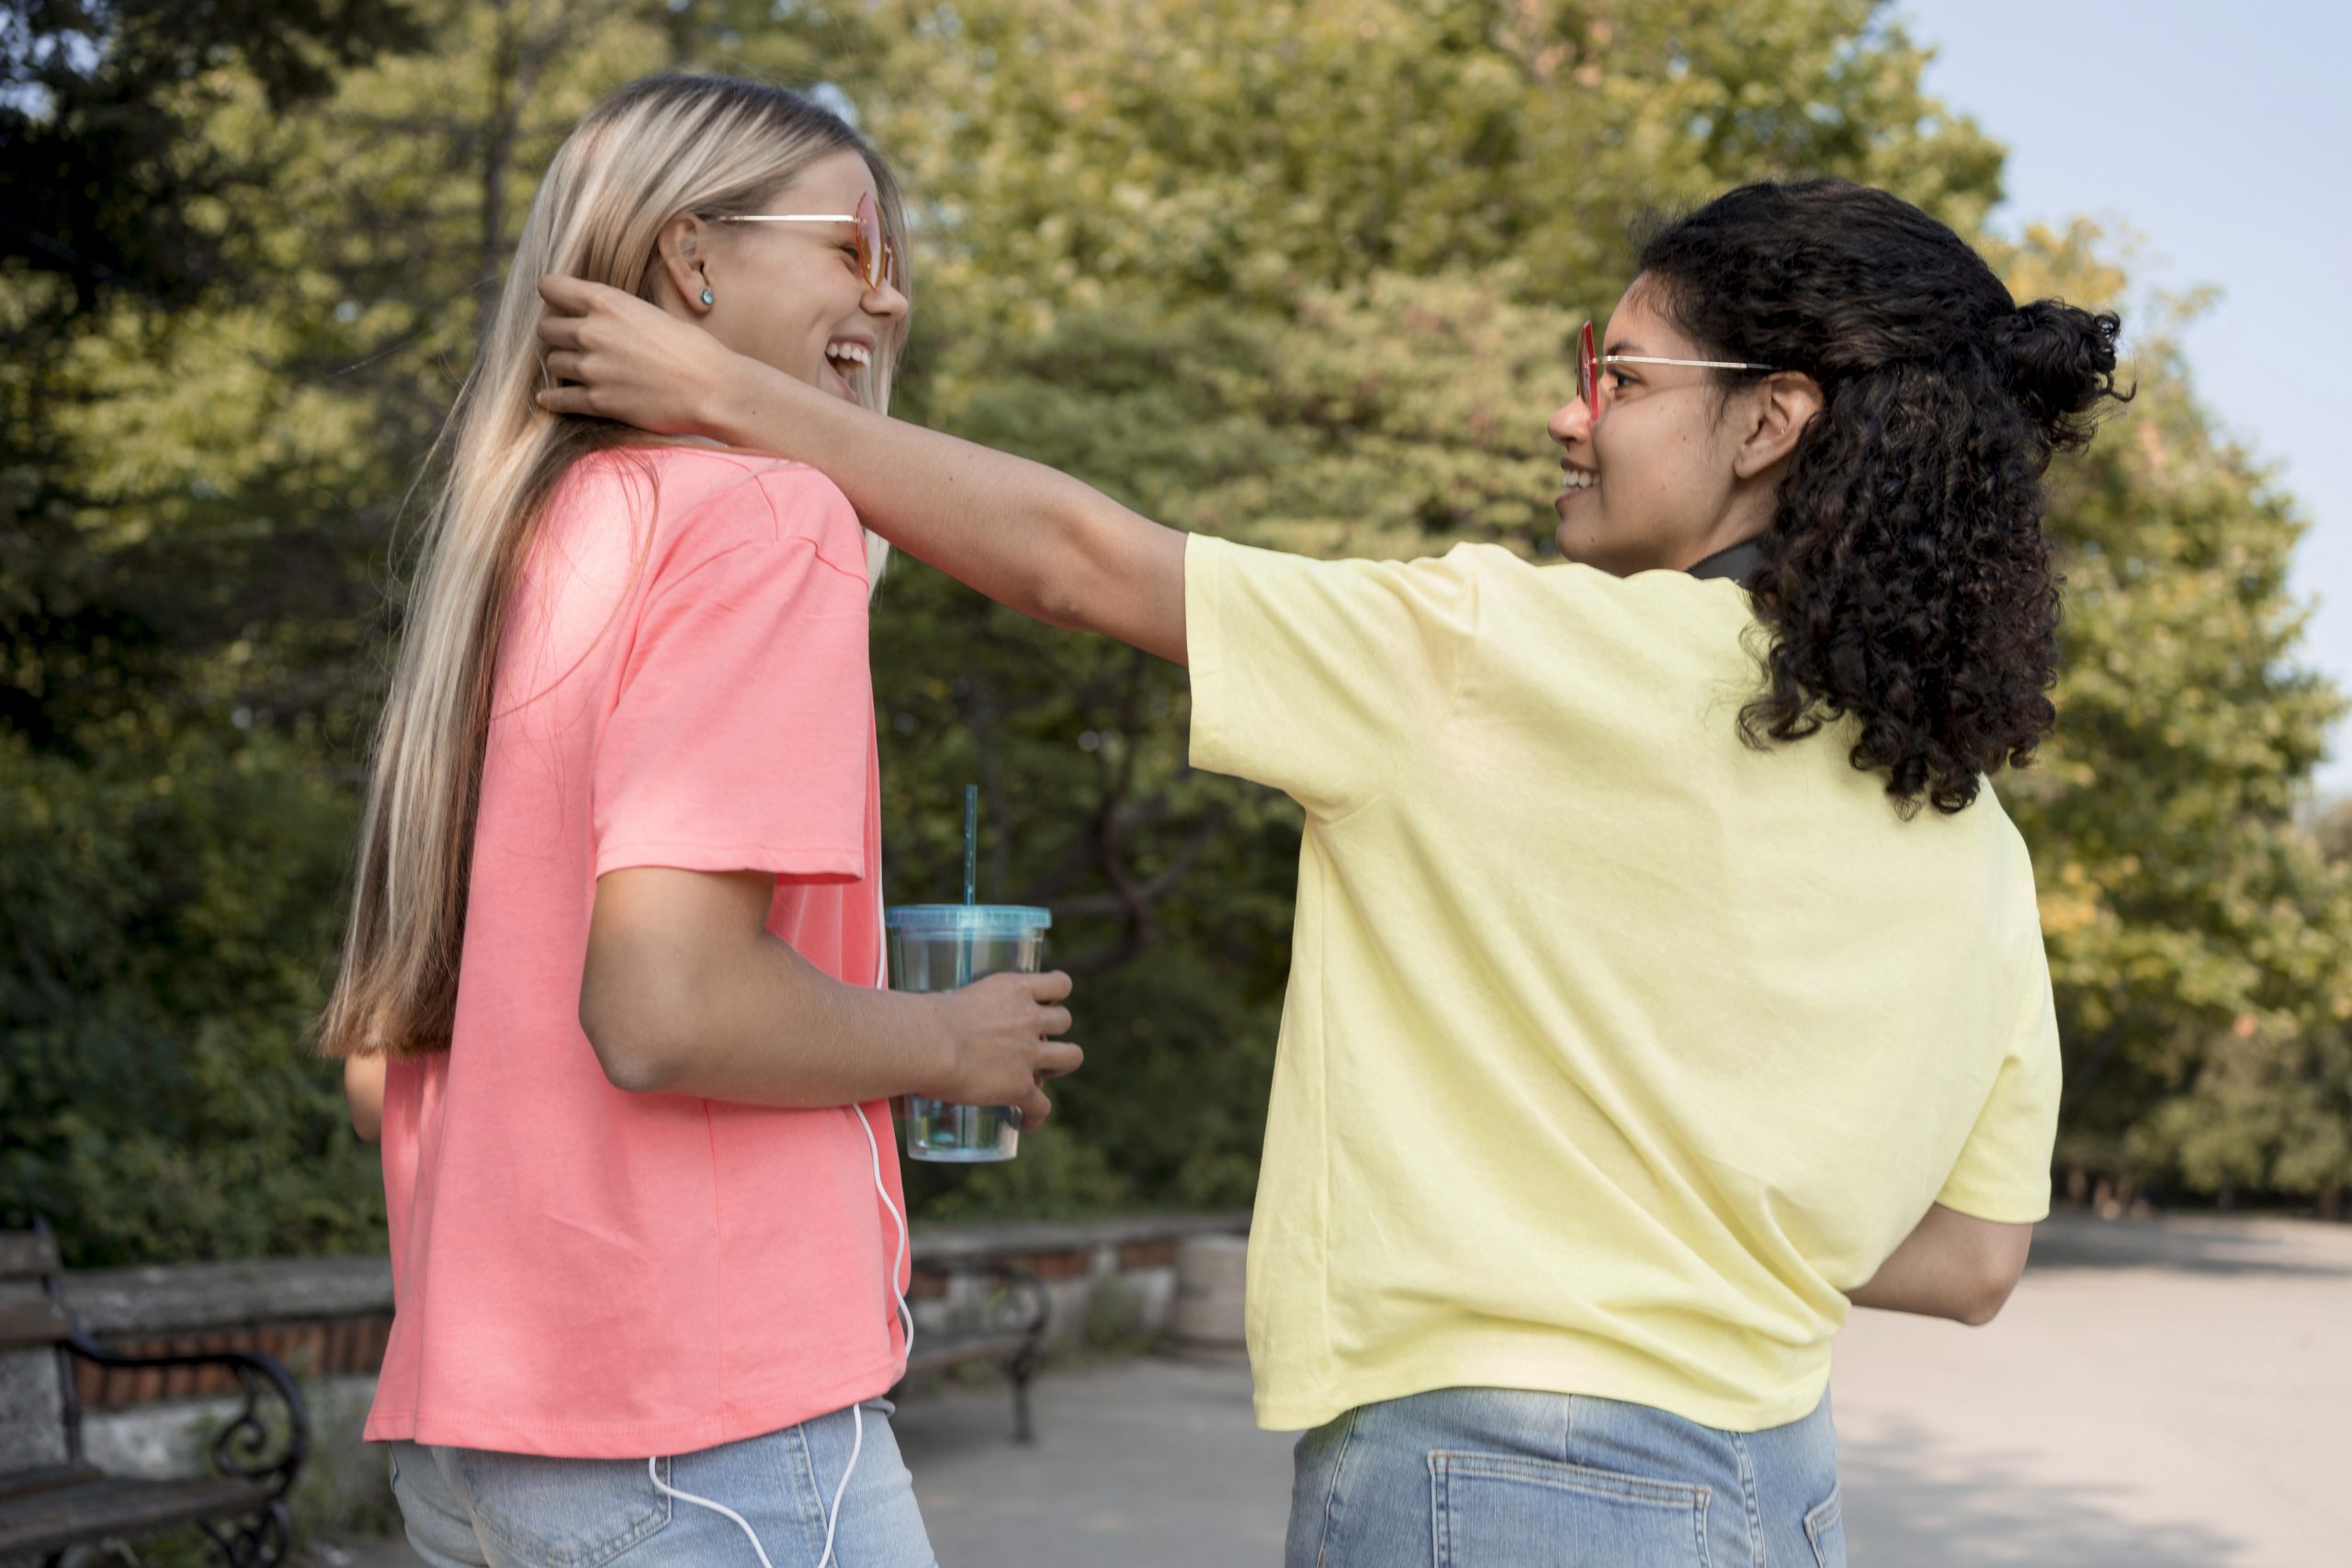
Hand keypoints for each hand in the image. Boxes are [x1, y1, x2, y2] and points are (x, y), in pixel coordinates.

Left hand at [534, 275, 739, 435]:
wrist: (712, 388)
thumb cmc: (692, 350)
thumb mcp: (650, 314)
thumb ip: (616, 314)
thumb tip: (593, 319)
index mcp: (607, 302)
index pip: (550, 287)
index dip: (554, 296)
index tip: (563, 307)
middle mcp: (592, 331)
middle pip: (546, 328)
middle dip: (556, 335)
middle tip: (570, 343)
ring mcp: (592, 368)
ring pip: (551, 362)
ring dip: (562, 366)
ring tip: (576, 370)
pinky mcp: (597, 401)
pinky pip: (557, 400)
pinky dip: (553, 400)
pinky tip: (553, 399)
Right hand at [936, 970, 1081, 1130]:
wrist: (929, 1044)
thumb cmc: (925, 1018)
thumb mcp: (951, 1000)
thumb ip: (953, 1014)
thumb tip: (934, 1033)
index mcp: (1014, 990)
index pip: (1059, 984)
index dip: (1056, 994)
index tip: (1045, 1002)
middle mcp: (1029, 1018)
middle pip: (1065, 1019)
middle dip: (1055, 1031)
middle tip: (1036, 1041)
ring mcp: (1030, 1053)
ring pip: (1072, 1056)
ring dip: (1061, 1064)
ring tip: (1045, 1075)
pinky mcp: (1021, 1086)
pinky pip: (1042, 1106)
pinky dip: (1035, 1115)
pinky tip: (1026, 1121)